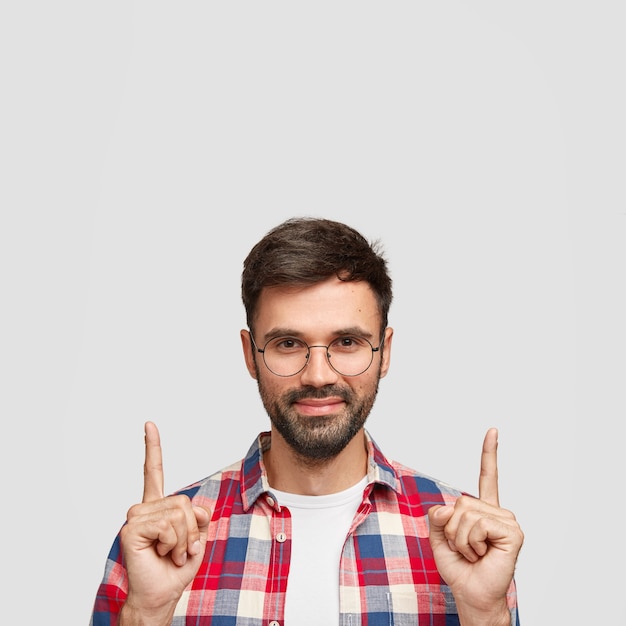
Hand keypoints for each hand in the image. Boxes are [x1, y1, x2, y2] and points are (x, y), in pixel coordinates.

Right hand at [119, 422, 210, 624]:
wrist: (161, 594)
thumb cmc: (176, 568)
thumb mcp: (198, 537)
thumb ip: (199, 516)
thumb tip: (195, 507)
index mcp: (159, 506)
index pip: (154, 471)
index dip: (152, 447)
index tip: (149, 424)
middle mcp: (145, 508)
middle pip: (183, 501)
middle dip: (191, 529)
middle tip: (180, 550)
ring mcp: (136, 517)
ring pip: (178, 513)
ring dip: (183, 540)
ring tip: (171, 554)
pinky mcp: (132, 529)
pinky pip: (167, 526)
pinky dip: (174, 544)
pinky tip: (163, 554)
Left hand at [428, 428, 523, 624]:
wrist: (471, 594)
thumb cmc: (459, 567)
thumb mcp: (438, 537)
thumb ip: (437, 517)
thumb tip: (448, 508)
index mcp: (482, 510)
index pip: (487, 476)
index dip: (489, 453)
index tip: (493, 431)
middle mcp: (497, 512)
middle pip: (460, 502)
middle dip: (452, 529)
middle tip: (466, 548)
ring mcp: (507, 521)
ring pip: (466, 513)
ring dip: (461, 539)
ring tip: (474, 553)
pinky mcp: (513, 532)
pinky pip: (477, 525)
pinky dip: (471, 542)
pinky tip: (483, 554)